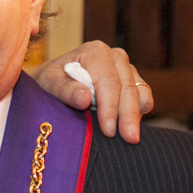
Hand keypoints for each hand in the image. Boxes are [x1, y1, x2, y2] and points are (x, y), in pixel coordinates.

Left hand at [32, 41, 152, 142]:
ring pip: (140, 94)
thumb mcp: (48, 83)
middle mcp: (115, 57)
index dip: (110, 107)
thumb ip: (65, 90)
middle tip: (129, 139)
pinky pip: (144, 98)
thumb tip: (84, 98)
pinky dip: (138, 113)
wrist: (54, 80)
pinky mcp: (133, 82)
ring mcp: (127, 68)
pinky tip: (125, 126)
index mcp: (95, 52)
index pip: (109, 81)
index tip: (108, 129)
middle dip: (128, 116)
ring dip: (136, 116)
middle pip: (128, 89)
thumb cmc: (50, 81)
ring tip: (128, 138)